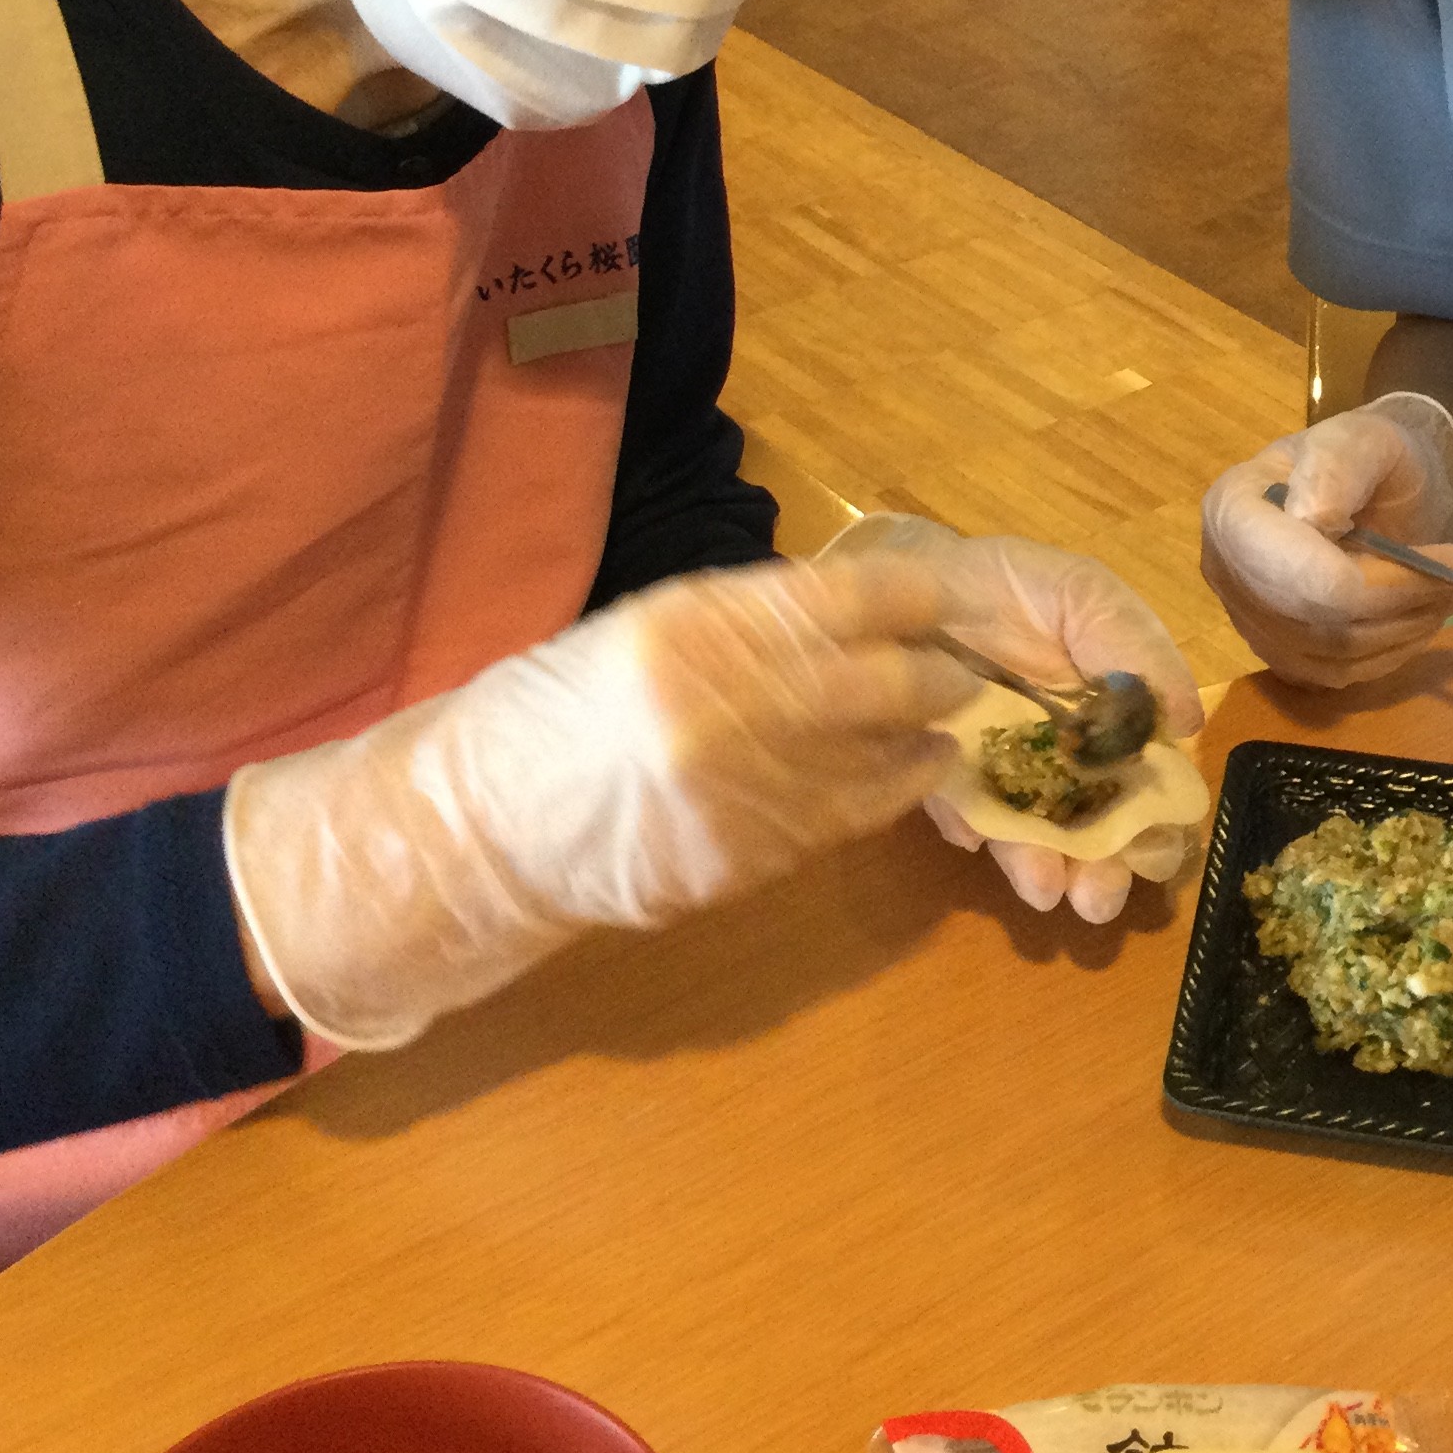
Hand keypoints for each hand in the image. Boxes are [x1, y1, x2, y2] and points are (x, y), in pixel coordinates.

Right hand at [224, 555, 974, 1048]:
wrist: (489, 826)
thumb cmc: (560, 708)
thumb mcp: (651, 626)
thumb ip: (749, 619)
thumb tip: (849, 611)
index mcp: (702, 624)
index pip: (852, 598)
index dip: (916, 598)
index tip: (943, 597)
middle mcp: (733, 701)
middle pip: (889, 679)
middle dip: (941, 671)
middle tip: (962, 665)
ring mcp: (746, 787)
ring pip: (884, 752)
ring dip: (928, 732)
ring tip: (946, 717)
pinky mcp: (751, 855)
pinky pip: (853, 815)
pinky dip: (895, 787)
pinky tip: (916, 769)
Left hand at [823, 513, 1204, 923]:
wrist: (920, 573)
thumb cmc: (1015, 587)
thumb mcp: (1084, 596)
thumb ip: (1135, 646)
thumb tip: (1187, 720)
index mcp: (1117, 725)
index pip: (1154, 791)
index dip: (1161, 828)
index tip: (1156, 849)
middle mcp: (1067, 765)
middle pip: (1100, 835)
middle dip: (1105, 874)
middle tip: (1098, 895)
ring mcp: (1005, 778)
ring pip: (1033, 842)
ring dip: (1043, 870)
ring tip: (1045, 889)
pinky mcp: (944, 779)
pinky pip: (959, 812)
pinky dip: (971, 826)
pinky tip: (973, 830)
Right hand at [1198, 393, 1452, 688]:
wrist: (1372, 489)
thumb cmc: (1368, 458)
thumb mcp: (1365, 438)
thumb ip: (1338, 465)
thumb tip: (1313, 518)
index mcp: (1233, 511)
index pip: (1301, 578)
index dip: (1385, 583)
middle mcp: (1226, 573)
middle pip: (1321, 622)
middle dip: (1405, 604)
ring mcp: (1248, 620)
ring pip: (1336, 655)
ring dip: (1408, 629)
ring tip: (1449, 589)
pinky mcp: (1277, 653)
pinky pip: (1337, 675)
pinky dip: (1391, 652)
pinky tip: (1415, 616)